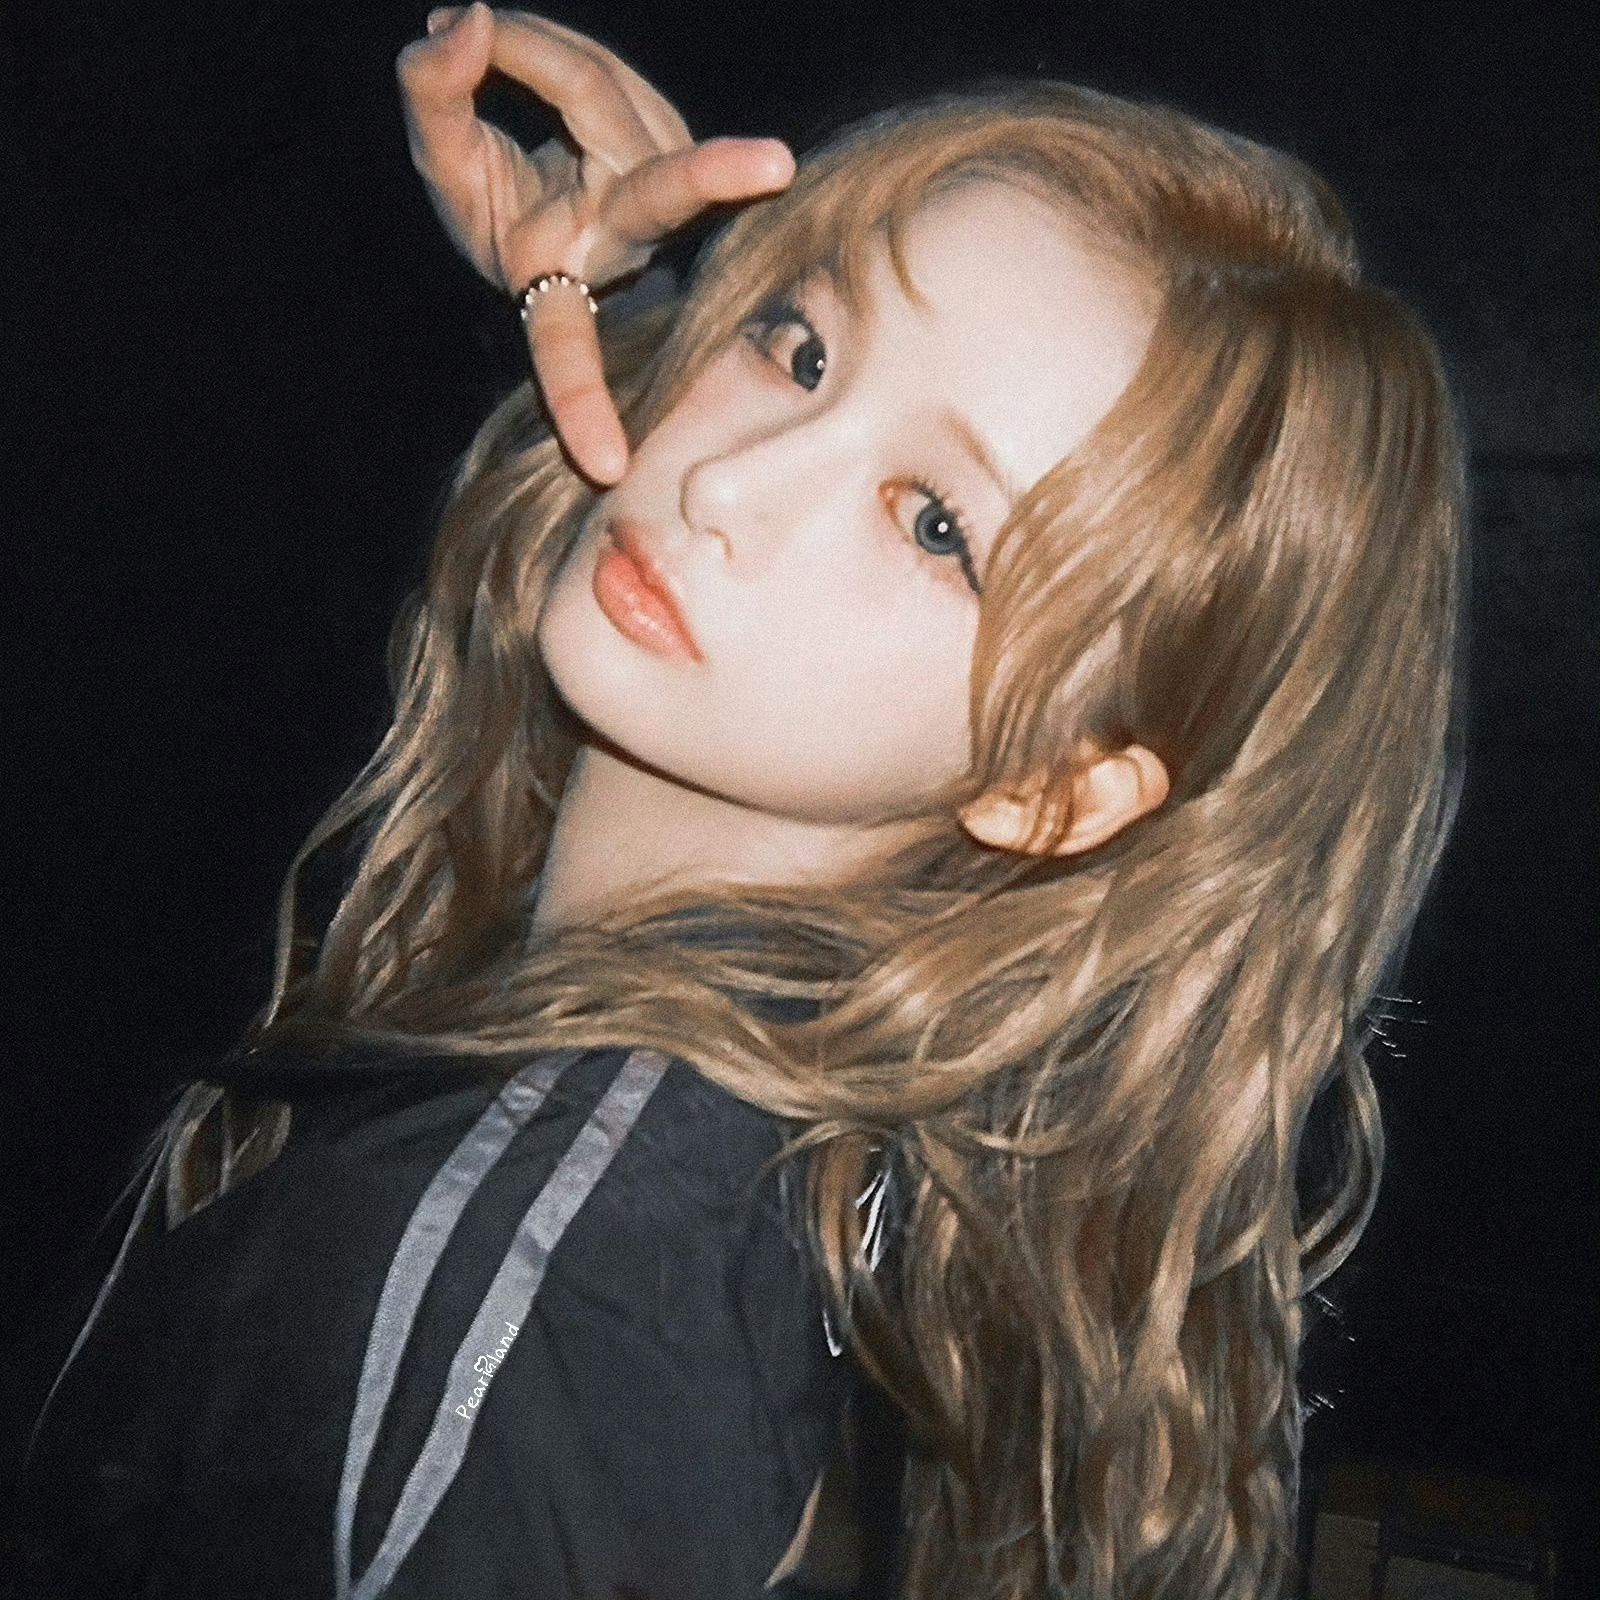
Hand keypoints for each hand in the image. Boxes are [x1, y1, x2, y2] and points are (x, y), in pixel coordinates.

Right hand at [398, 4, 795, 482]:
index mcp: (561, 281)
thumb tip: (468, 19)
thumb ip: (436, 100)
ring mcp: (656, 192)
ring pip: (596, 85)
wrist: (534, 172)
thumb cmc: (490, 198)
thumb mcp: (442, 166)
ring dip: (525, 49)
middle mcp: (620, 241)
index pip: (566, 346)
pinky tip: (498, 36)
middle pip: (654, 191)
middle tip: (776, 164)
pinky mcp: (668, 137)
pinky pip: (600, 70)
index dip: (579, 402)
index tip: (607, 467)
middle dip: (708, 175)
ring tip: (465, 32)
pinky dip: (543, 44)